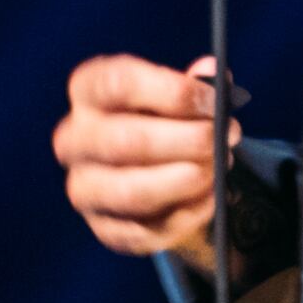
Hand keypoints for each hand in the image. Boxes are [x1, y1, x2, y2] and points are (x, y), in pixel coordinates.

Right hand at [55, 53, 237, 275]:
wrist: (154, 169)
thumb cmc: (166, 119)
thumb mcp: (180, 92)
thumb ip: (198, 84)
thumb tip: (214, 72)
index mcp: (89, 91)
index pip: (118, 84)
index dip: (173, 92)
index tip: (214, 101)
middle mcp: (75, 140)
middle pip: (124, 141)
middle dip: (186, 140)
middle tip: (227, 137)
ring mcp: (85, 188)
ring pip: (131, 192)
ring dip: (186, 181)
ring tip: (219, 168)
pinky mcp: (104, 228)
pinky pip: (145, 230)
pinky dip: (185, 215)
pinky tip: (211, 198)